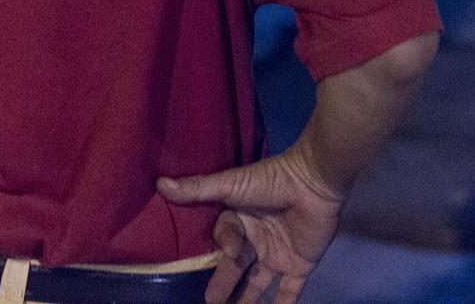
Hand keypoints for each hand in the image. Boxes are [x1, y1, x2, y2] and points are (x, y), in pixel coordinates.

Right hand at [157, 146, 344, 303]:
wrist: (314, 182)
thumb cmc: (271, 182)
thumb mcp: (231, 184)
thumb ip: (198, 189)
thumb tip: (160, 184)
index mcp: (241, 220)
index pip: (224, 240)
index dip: (224, 247)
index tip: (229, 251)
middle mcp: (257, 239)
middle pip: (236, 267)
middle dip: (223, 284)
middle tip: (211, 303)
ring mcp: (278, 254)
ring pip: (258, 283)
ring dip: (246, 301)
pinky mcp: (299, 265)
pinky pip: (289, 290)